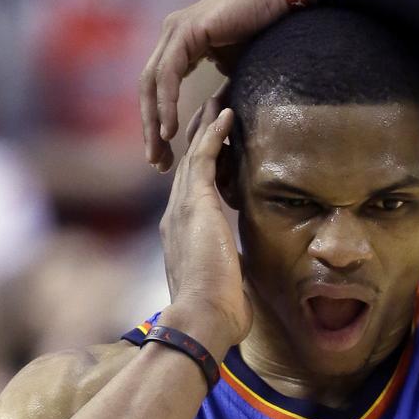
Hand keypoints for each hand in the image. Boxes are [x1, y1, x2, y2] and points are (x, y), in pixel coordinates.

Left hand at [139, 0, 326, 171]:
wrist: (285, 3)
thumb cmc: (269, 35)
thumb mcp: (237, 73)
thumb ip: (219, 96)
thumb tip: (213, 126)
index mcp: (181, 44)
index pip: (159, 88)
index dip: (158, 122)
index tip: (164, 155)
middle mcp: (172, 35)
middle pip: (148, 88)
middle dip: (150, 128)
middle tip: (156, 163)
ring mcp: (175, 30)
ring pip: (152, 83)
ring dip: (154, 121)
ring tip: (161, 152)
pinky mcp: (185, 31)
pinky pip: (168, 75)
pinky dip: (167, 104)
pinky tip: (170, 130)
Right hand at [160, 89, 250, 352]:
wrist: (202, 319)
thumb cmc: (217, 315)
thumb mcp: (226, 287)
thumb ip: (230, 273)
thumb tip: (241, 281)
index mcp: (182, 237)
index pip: (193, 192)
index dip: (204, 167)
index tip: (217, 149)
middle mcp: (176, 217)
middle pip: (189, 165)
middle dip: (201, 136)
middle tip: (214, 108)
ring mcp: (182, 209)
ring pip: (194, 154)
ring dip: (207, 125)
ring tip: (221, 99)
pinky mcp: (196, 204)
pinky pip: (203, 157)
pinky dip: (215, 133)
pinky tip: (227, 113)